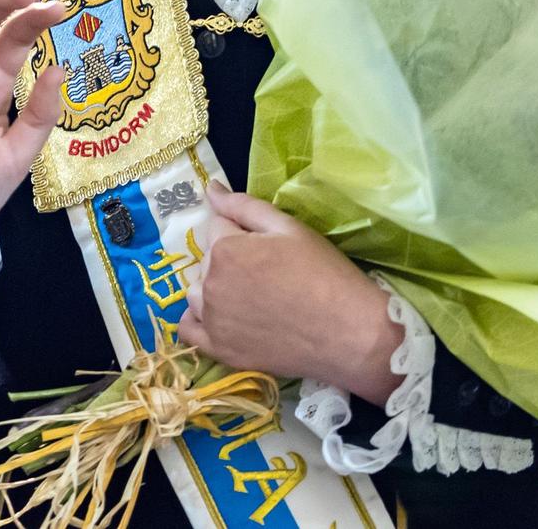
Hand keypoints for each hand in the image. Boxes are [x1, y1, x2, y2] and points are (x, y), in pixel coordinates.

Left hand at [179, 186, 402, 402]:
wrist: (347, 332)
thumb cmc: (323, 272)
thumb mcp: (289, 228)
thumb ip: (243, 205)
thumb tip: (210, 188)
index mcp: (224, 249)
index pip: (217, 226)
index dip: (242, 231)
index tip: (268, 245)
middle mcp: (209, 285)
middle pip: (207, 259)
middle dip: (229, 258)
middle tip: (268, 272)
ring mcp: (212, 321)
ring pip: (197, 292)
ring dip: (215, 288)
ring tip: (252, 296)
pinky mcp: (220, 350)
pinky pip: (190, 331)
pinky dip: (200, 320)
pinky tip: (223, 317)